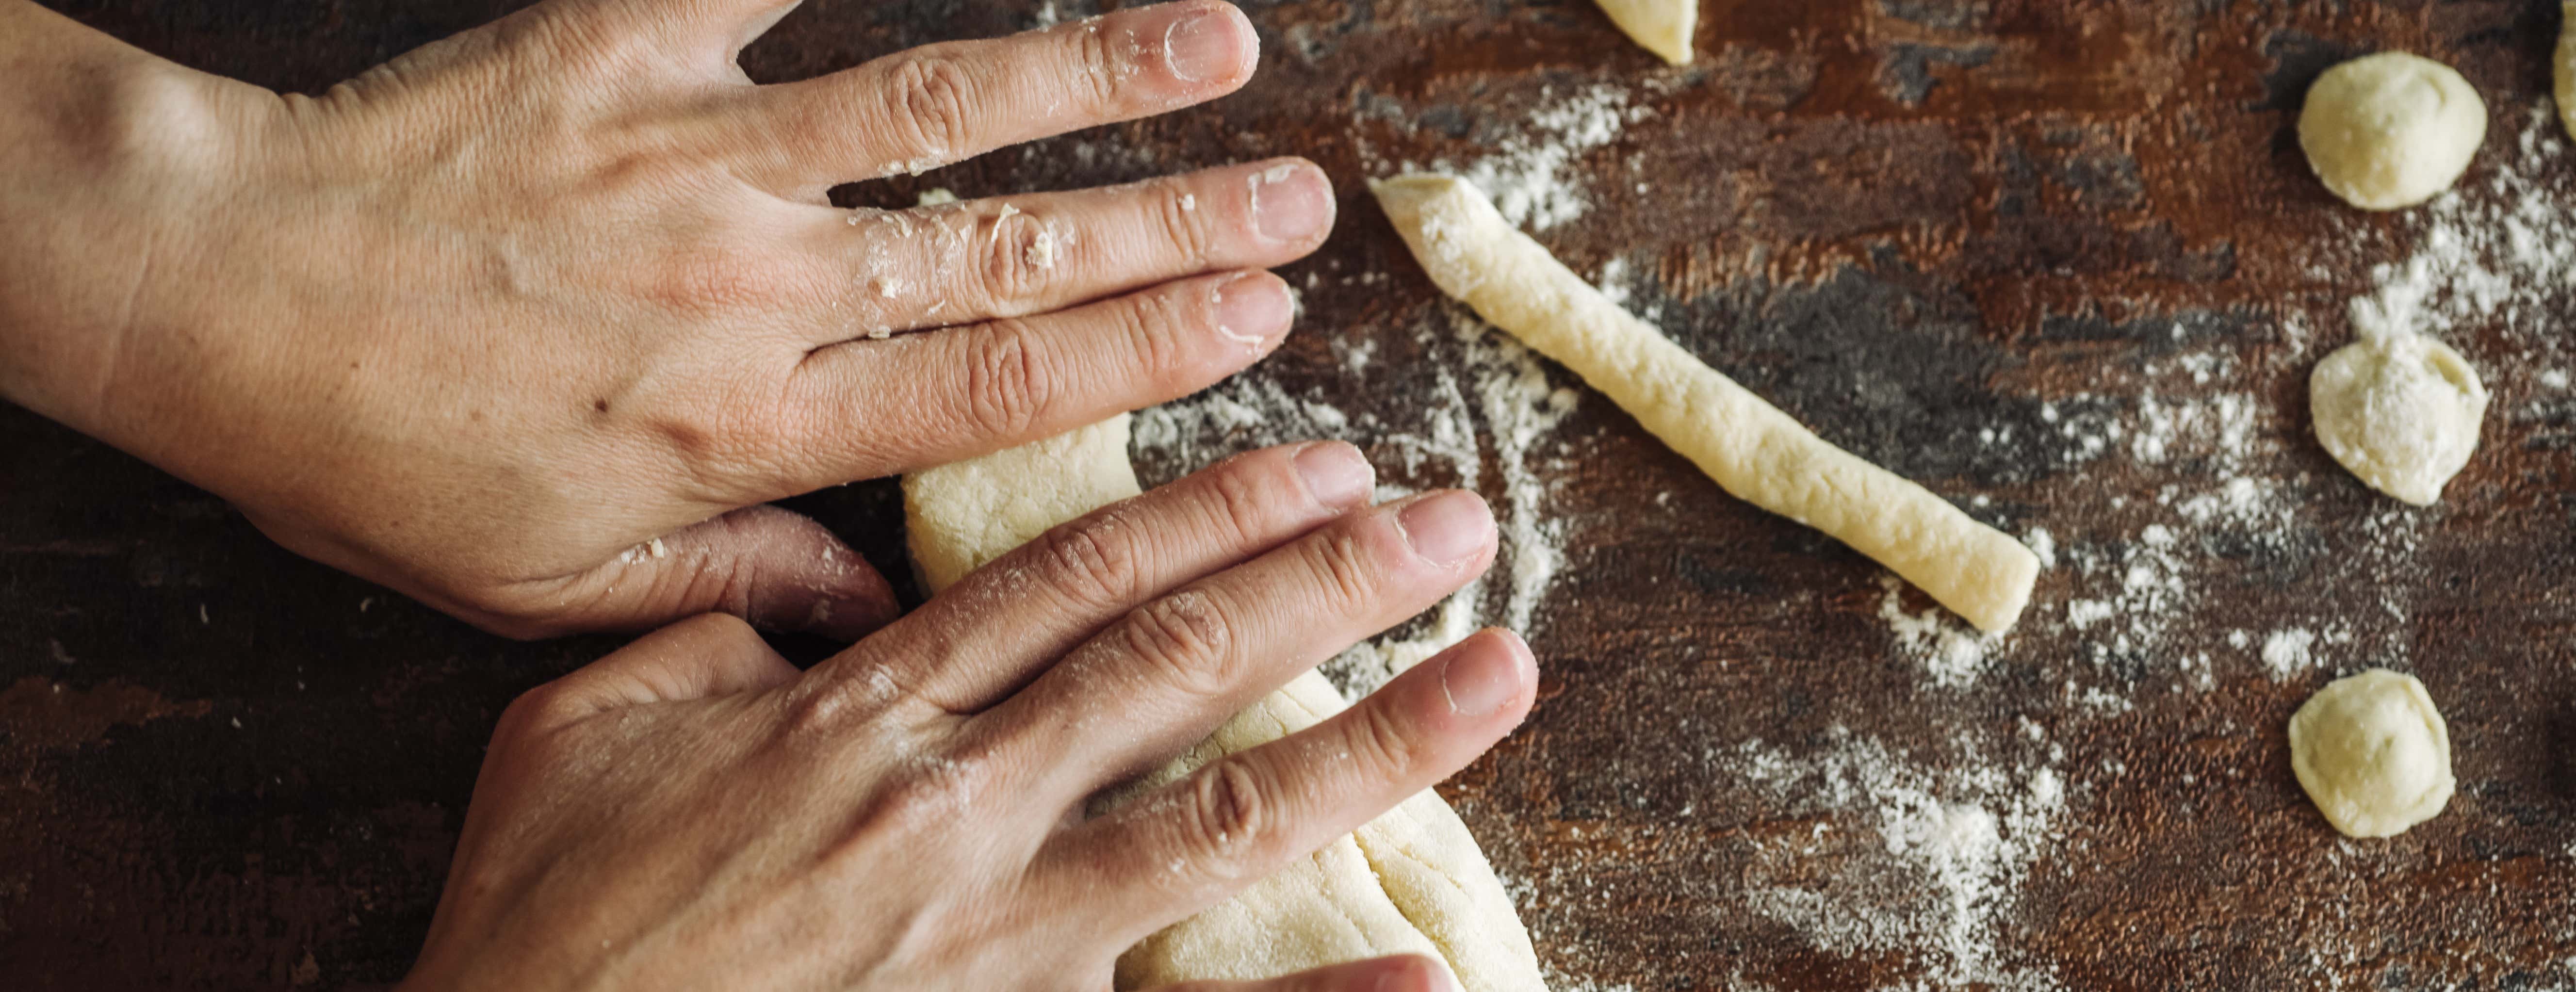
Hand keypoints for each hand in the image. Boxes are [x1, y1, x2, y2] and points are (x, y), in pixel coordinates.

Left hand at [0, 0, 1331, 637]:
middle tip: (1301, 196)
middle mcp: (757, 282)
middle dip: (1177, 220)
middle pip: (1015, 246)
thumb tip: (874, 612)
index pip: (1000, 381)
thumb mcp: (552, 582)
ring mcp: (700, 149)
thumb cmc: (377, 455)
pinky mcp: (623, 42)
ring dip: (1091, 71)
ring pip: (937, 106)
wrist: (216, 297)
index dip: (1150, 349)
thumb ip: (733, 581)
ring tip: (1216, 39)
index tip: (1261, 319)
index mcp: (753, 420)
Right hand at [405, 443, 1536, 990]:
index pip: (1074, 580)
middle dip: (1332, 581)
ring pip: (1225, 814)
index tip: (1318, 458)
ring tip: (1502, 671)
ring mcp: (999, 941)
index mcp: (863, 720)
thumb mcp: (574, 739)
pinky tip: (1426, 974)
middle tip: (1455, 519)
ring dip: (1380, 737)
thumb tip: (799, 603)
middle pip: (1181, 663)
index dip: (1209, 509)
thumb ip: (702, 643)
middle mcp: (958, 810)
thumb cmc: (542, 933)